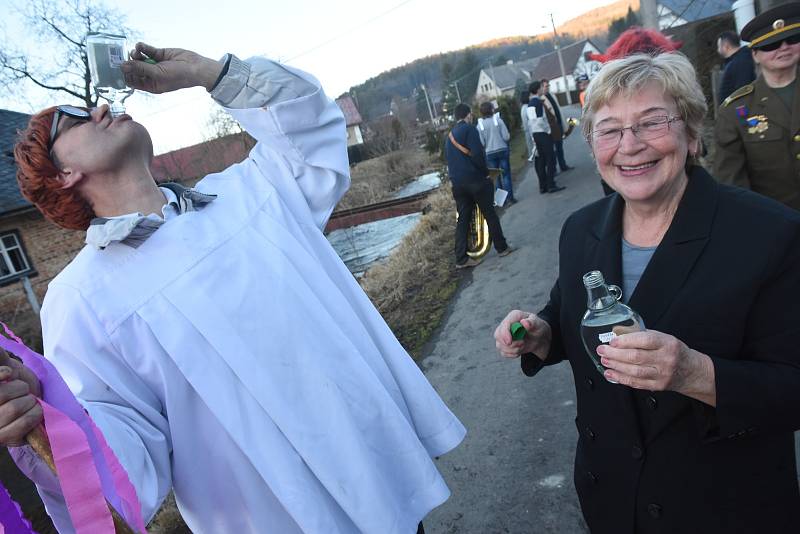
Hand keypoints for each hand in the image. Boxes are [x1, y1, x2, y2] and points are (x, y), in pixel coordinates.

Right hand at [0, 350, 42, 446]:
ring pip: (12, 409)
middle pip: (1, 395)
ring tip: (30, 401)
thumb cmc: (17, 384)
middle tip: (24, 390)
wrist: (35, 406)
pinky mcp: (7, 440)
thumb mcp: (7, 367)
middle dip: (19, 388)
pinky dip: (35, 413)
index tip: (9, 373)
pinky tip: (36, 411)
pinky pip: (23, 424)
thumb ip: (0, 357)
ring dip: (28, 401)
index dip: (1, 375)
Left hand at [121, 42, 223, 93]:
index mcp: (151, 85)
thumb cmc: (179, 76)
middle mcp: (151, 75)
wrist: (195, 67)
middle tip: (125, 57)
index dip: (126, 75)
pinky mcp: (159, 54)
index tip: (120, 67)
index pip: (133, 81)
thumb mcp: (157, 74)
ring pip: (139, 58)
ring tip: (137, 51)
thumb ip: (140, 69)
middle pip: (134, 69)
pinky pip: (147, 50)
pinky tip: (140, 46)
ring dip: (135, 54)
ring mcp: (155, 64)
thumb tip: (123, 66)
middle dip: (129, 63)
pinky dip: (142, 48)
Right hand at [494, 310, 551, 360]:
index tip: (509, 342)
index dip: (505, 333)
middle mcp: (505, 325)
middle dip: (509, 344)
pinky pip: (503, 353)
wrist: (538, 337)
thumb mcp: (538, 324)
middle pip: (498, 335)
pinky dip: (512, 354)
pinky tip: (519, 350)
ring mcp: (503, 335)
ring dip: (513, 349)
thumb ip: (532, 322)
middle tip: (523, 343)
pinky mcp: (504, 345)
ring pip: (500, 346)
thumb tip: (524, 323)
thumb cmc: (537, 327)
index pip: (504, 324)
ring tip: (523, 345)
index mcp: (513, 316)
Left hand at [598, 330, 715, 404]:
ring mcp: (662, 375)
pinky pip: (636, 383)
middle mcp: (665, 359)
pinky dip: (621, 378)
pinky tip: (611, 373)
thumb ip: (642, 335)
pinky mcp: (658, 386)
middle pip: (636, 357)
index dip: (626, 341)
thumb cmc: (673, 351)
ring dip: (616, 366)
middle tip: (602, 350)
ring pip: (635, 371)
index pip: (644, 341)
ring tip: (605, 361)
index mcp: (667, 343)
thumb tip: (618, 332)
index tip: (612, 341)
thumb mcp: (662, 337)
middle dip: (615, 354)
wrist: (691, 371)